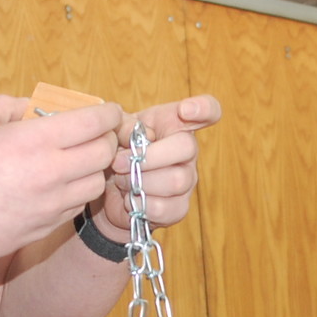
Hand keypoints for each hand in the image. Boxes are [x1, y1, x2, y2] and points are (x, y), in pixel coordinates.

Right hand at [0, 95, 122, 266]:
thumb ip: (8, 107)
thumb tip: (32, 107)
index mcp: (33, 141)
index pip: (93, 123)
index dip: (109, 114)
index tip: (110, 111)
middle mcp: (50, 173)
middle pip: (104, 153)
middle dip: (106, 139)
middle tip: (95, 135)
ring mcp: (52, 204)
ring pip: (96, 182)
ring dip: (93, 168)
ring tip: (76, 160)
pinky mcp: (48, 226)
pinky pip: (77, 205)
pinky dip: (77, 191)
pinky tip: (59, 184)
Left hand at [94, 94, 220, 233]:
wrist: (108, 190)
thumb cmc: (118, 152)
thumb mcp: (115, 131)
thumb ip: (123, 126)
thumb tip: (136, 136)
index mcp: (175, 125)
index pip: (208, 110)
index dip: (204, 108)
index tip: (185, 110)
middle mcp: (188, 152)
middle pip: (187, 147)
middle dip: (149, 156)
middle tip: (118, 162)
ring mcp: (187, 181)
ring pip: (176, 180)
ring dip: (140, 181)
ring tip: (122, 180)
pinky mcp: (178, 208)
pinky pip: (165, 207)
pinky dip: (140, 204)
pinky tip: (130, 199)